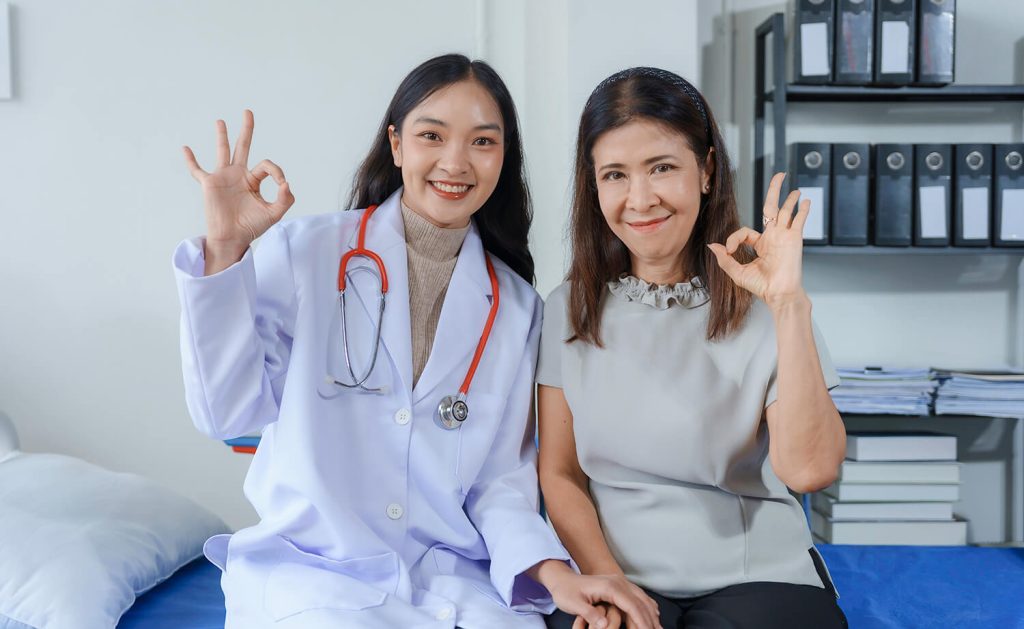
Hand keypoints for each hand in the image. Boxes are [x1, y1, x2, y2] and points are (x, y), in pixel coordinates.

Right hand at [182, 110, 294, 259]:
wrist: (233, 238)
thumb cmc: (252, 227)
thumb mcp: (274, 214)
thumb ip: (285, 199)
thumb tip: (286, 183)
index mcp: (254, 180)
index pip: (267, 166)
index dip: (277, 172)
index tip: (282, 185)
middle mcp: (238, 175)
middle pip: (242, 147)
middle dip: (246, 129)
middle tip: (248, 112)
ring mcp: (223, 178)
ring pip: (222, 151)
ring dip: (222, 135)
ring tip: (220, 121)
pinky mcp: (210, 184)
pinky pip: (197, 170)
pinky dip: (190, 160)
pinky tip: (186, 148)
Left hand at [546, 571, 659, 628]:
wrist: (562, 578)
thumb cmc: (566, 592)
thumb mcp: (573, 603)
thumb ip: (588, 614)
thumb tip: (604, 625)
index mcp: (609, 586)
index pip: (632, 605)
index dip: (641, 620)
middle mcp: (617, 582)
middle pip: (640, 601)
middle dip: (650, 619)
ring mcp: (619, 583)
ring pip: (641, 598)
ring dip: (651, 613)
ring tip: (658, 628)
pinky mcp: (618, 586)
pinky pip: (637, 596)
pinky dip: (647, 606)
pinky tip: (653, 614)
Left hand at [707, 172, 807, 309]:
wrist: (777, 294)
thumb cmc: (761, 286)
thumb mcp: (737, 272)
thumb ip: (725, 259)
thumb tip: (712, 245)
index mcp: (761, 244)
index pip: (746, 231)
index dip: (734, 238)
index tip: (730, 249)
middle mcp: (774, 237)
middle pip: (772, 208)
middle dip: (774, 191)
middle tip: (779, 176)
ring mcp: (785, 237)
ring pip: (787, 211)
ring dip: (790, 199)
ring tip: (794, 188)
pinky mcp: (794, 239)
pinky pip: (798, 221)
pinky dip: (803, 211)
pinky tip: (806, 202)